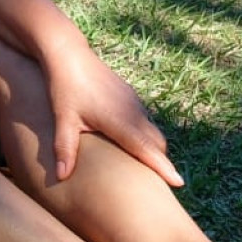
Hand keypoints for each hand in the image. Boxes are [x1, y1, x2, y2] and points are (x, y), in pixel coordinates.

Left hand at [41, 44, 181, 187]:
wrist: (69, 53)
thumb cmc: (64, 87)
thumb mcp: (63, 119)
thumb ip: (65, 149)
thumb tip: (61, 177)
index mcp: (119, 120)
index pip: (146, 148)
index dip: (162, 167)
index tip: (179, 183)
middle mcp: (132, 111)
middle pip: (156, 143)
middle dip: (160, 163)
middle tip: (161, 188)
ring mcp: (133, 102)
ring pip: (152, 131)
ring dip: (153, 149)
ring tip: (149, 171)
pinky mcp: (130, 96)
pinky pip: (145, 121)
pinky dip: (146, 136)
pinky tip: (134, 145)